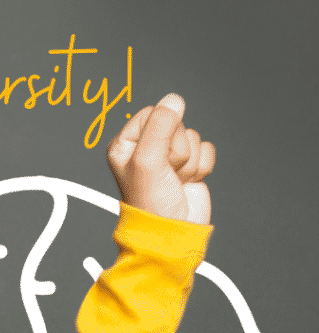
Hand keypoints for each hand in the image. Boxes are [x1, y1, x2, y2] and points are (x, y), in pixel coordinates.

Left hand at [107, 93, 215, 224]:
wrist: (172, 231)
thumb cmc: (151, 204)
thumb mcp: (147, 161)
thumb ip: (159, 125)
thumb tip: (173, 100)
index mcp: (126, 145)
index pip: (152, 114)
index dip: (160, 134)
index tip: (154, 160)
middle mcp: (145, 148)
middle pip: (175, 124)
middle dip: (176, 150)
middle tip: (166, 173)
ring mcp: (168, 156)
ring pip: (192, 136)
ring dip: (187, 162)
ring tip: (174, 181)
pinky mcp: (188, 164)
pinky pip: (205, 149)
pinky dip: (200, 167)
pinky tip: (186, 182)